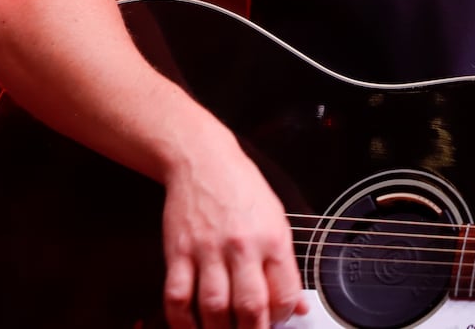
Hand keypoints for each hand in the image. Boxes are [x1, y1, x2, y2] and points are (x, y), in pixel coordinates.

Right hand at [159, 147, 308, 328]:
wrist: (203, 161)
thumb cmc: (242, 189)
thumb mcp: (277, 220)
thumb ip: (286, 266)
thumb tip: (296, 307)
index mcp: (273, 239)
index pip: (284, 293)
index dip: (282, 318)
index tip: (276, 322)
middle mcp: (242, 246)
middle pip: (249, 307)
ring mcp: (208, 250)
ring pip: (213, 307)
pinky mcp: (178, 252)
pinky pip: (177, 296)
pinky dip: (182, 320)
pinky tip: (190, 326)